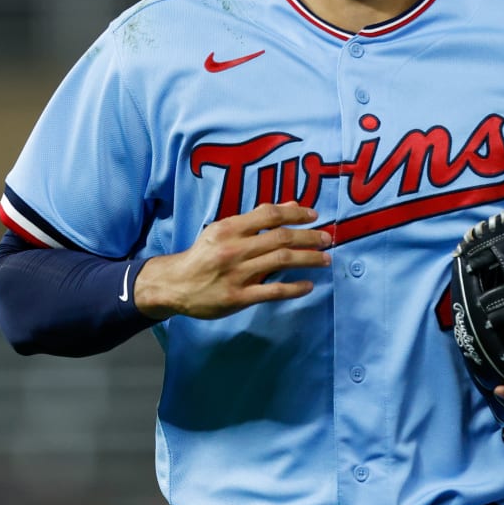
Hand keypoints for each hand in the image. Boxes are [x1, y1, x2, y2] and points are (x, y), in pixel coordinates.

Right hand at [132, 204, 332, 319]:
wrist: (176, 284)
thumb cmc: (203, 255)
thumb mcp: (224, 230)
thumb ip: (256, 219)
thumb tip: (291, 206)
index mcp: (230, 228)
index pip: (270, 215)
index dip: (296, 214)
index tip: (314, 216)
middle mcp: (235, 248)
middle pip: (281, 238)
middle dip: (309, 237)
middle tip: (327, 239)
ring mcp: (237, 274)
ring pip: (281, 262)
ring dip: (308, 259)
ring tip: (325, 259)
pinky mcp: (238, 297)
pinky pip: (273, 291)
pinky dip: (294, 288)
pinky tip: (308, 285)